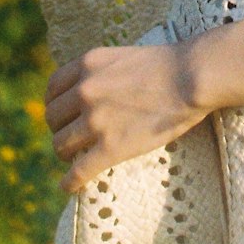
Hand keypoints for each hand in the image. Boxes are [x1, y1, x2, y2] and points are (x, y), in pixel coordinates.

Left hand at [44, 41, 205, 193]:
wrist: (191, 77)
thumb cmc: (166, 65)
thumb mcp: (122, 56)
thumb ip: (100, 72)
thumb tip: (89, 91)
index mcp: (87, 64)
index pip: (52, 89)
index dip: (54, 104)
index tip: (62, 114)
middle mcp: (85, 90)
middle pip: (53, 119)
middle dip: (60, 129)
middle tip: (72, 137)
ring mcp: (96, 120)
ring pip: (61, 146)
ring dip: (66, 154)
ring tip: (76, 158)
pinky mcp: (110, 147)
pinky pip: (78, 172)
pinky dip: (69, 182)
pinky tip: (69, 187)